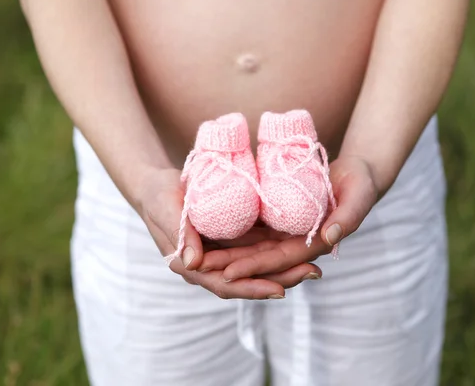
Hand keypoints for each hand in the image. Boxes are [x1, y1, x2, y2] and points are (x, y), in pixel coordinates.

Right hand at [136, 167, 319, 298]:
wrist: (158, 185)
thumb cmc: (158, 197)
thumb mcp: (166, 211)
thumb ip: (180, 234)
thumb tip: (192, 263)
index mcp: (194, 267)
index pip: (227, 285)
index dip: (253, 289)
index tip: (280, 290)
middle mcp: (213, 265)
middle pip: (250, 279)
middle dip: (282, 278)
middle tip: (313, 273)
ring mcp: (225, 253)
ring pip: (259, 265)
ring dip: (287, 265)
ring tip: (316, 262)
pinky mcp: (234, 238)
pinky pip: (259, 246)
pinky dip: (279, 246)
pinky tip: (302, 241)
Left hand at [197, 156, 378, 279]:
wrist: (356, 173)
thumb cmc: (360, 183)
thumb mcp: (360, 194)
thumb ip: (348, 217)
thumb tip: (329, 238)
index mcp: (314, 244)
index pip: (279, 261)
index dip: (254, 267)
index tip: (228, 272)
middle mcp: (296, 243)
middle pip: (259, 258)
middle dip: (229, 265)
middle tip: (199, 268)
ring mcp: (285, 233)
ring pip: (251, 247)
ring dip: (225, 254)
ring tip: (196, 257)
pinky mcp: (278, 219)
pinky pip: (252, 231)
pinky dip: (232, 235)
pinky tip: (208, 235)